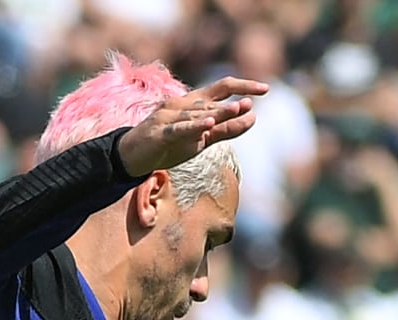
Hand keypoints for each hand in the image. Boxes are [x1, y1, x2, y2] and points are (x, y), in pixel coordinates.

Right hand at [118, 77, 266, 177]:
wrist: (132, 157)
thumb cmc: (168, 146)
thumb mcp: (201, 139)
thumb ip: (227, 128)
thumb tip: (253, 116)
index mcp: (194, 102)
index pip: (222, 87)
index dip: (244, 85)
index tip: (266, 89)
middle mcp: (182, 104)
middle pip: (211, 101)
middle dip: (230, 104)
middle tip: (249, 102)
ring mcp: (169, 116)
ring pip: (197, 113)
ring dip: (217, 112)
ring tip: (236, 108)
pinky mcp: (159, 132)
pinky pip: (179, 128)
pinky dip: (193, 126)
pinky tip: (208, 125)